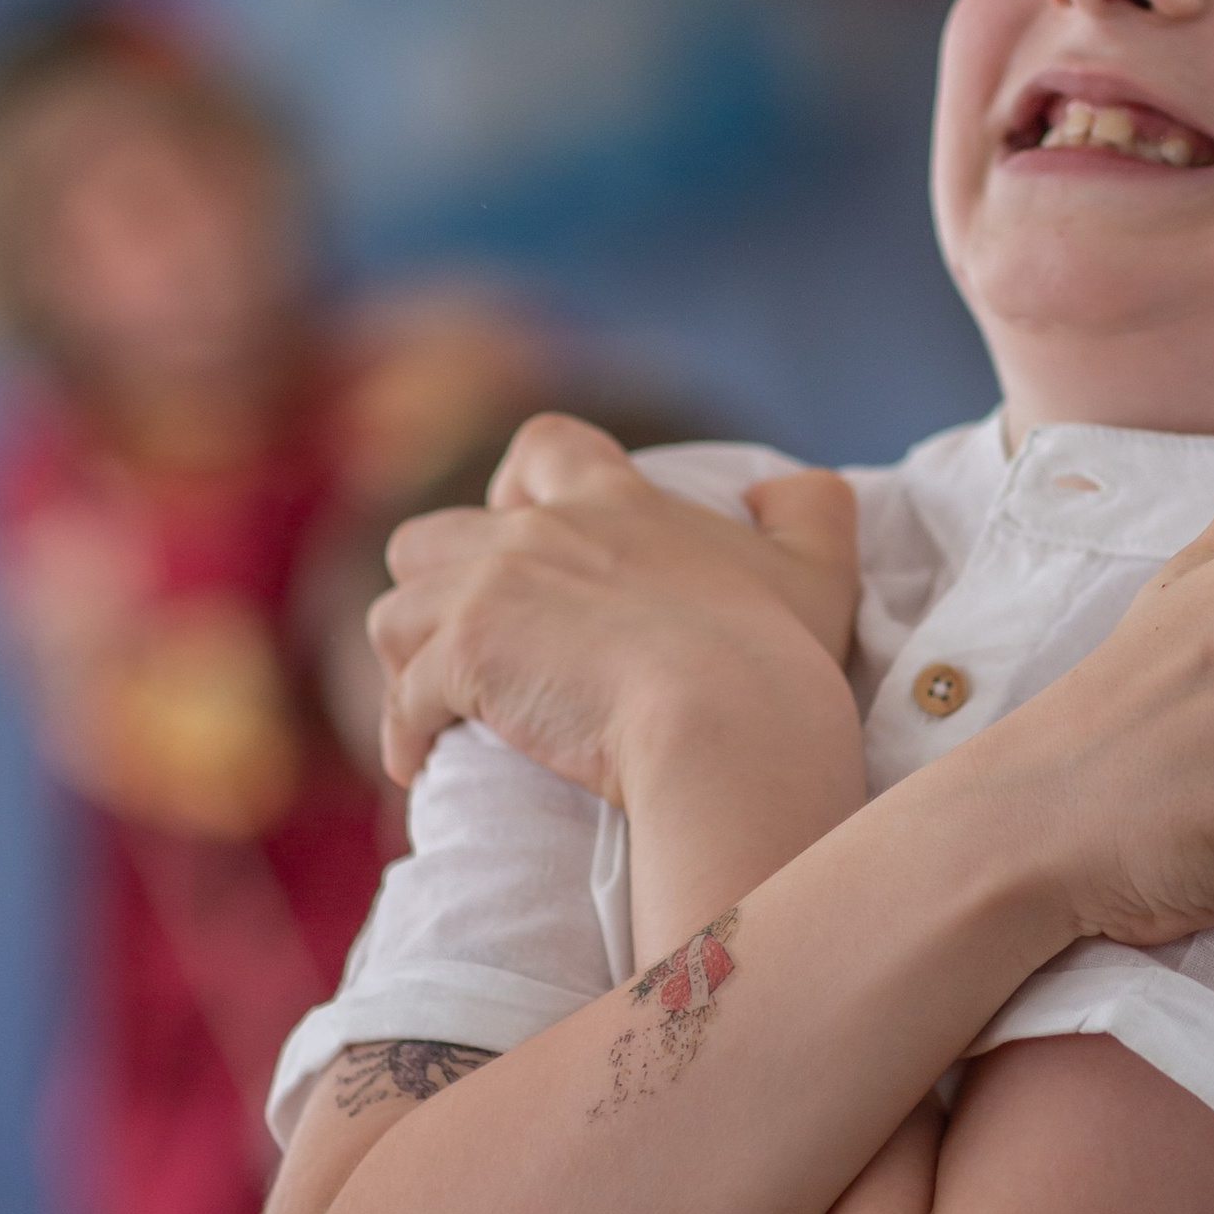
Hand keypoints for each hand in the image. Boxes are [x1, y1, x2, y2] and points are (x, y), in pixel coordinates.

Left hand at [370, 415, 859, 797]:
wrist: (729, 722)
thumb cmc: (776, 655)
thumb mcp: (819, 565)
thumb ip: (812, 507)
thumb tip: (784, 491)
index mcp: (612, 500)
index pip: (541, 446)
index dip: (517, 487)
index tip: (523, 537)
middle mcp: (536, 532)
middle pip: (432, 536)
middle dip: (436, 590)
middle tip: (471, 650)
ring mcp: (489, 591)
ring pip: (395, 611)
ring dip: (407, 661)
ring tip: (434, 709)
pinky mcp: (462, 660)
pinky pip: (400, 698)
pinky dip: (401, 734)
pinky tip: (416, 766)